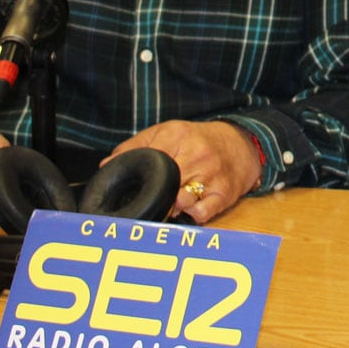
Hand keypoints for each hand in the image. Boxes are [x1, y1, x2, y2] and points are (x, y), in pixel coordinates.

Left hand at [109, 120, 262, 225]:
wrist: (242, 142)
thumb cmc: (198, 139)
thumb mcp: (168, 131)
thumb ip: (136, 146)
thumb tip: (107, 166)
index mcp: (178, 138)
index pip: (148, 161)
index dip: (138, 179)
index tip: (131, 189)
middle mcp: (197, 156)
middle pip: (163, 186)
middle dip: (153, 196)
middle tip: (148, 200)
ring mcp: (212, 176)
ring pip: (181, 202)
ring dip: (171, 208)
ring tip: (169, 204)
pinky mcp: (224, 194)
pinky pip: (201, 214)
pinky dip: (191, 215)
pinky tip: (188, 209)